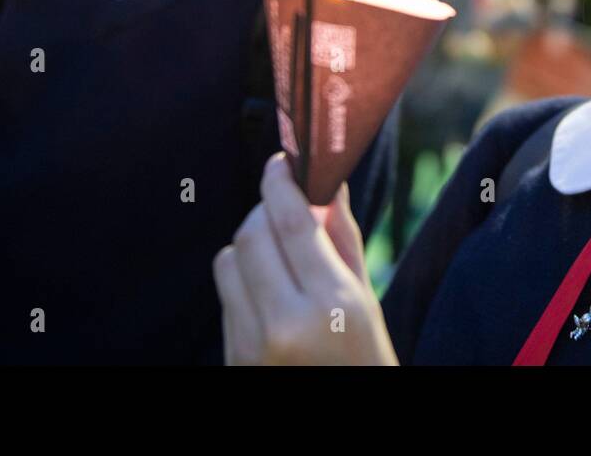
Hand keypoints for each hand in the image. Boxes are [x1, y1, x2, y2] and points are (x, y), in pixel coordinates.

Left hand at [213, 154, 398, 365]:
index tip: (280, 162)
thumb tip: (326, 183)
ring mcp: (251, 345)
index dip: (279, 182)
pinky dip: (241, 277)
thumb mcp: (366, 298)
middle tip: (284, 203)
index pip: (289, 222)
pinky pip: (224, 295)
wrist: (347, 429)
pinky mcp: (232, 357)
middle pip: (251, 233)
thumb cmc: (365, 360)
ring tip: (278, 252)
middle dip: (265, 208)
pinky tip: (268, 287)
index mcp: (330, 303)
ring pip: (228, 259)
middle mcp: (284, 323)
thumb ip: (342, 239)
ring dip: (249, 243)